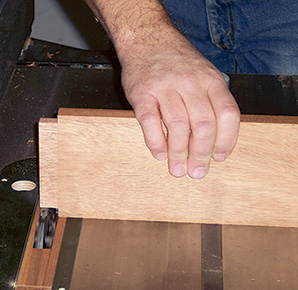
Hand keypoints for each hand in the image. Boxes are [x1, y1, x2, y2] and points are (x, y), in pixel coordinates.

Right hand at [119, 34, 239, 177]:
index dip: (226, 141)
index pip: (227, 115)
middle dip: (201, 154)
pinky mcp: (142, 94)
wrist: (147, 38)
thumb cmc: (176, 61)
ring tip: (176, 169)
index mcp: (210, 80)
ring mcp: (165, 88)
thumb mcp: (204, 73)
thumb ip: (211, 101)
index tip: (219, 158)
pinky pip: (150, 122)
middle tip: (196, 171)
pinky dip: (156, 143)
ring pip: (178, 127)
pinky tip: (159, 153)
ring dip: (178, 153)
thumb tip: (214, 140)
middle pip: (203, 126)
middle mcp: (190, 83)